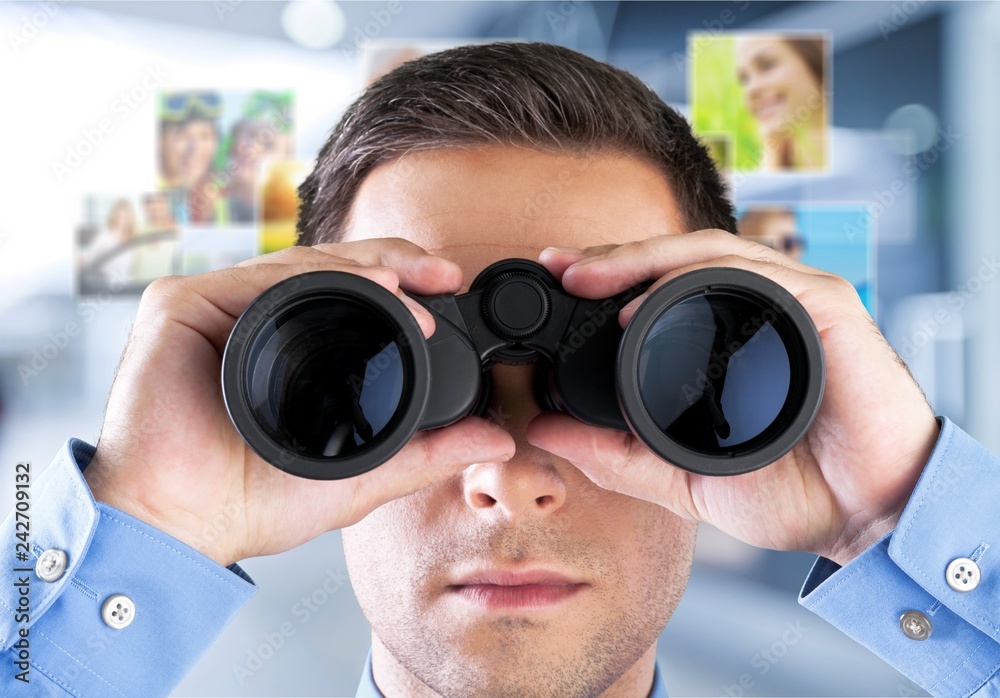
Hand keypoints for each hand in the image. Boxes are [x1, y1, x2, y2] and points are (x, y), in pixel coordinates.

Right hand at [85, 240, 514, 566]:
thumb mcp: (361, 474)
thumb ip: (428, 455)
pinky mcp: (182, 304)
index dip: (403, 285)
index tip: (450, 284)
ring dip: (363, 267)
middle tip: (443, 272)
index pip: (351, 298)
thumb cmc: (253, 504)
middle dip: (394, 262)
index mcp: (289, 349)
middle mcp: (254, 320)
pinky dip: (311, 277)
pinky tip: (360, 286)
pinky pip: (257, 277)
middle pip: (331, 270)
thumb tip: (497, 442)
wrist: (181, 524)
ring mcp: (217, 307)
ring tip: (413, 285)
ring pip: (300, 264)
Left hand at [529, 230, 938, 565]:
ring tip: (587, 276)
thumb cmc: (791, 493)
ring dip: (643, 258)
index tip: (556, 280)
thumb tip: (542, 431)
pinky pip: (757, 276)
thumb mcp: (677, 476)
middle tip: (560, 266)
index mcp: (730, 337)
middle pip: (677, 258)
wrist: (865, 520)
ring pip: (709, 253)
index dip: (609, 276)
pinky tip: (646, 304)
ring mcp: (795, 302)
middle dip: (613, 256)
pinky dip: (697, 279)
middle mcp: (761, 309)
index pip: (662, 287)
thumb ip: (614, 454)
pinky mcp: (827, 307)